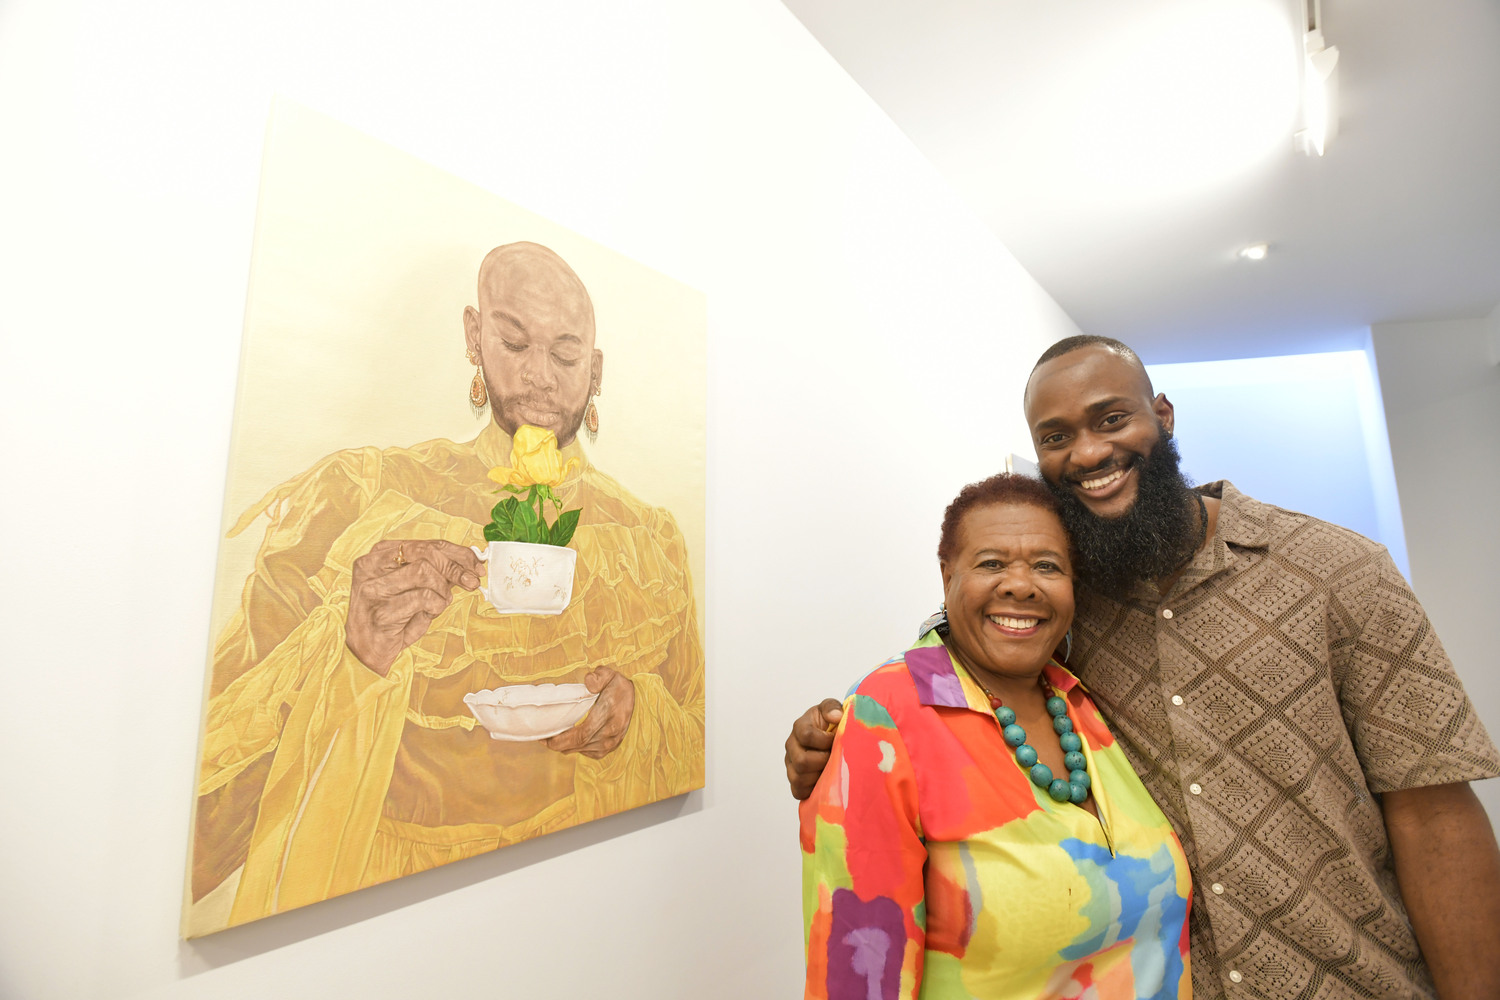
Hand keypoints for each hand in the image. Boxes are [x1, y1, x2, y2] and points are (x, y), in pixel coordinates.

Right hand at [345, 539, 482, 676]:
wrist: (369, 650)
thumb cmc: (395, 616)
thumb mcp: (417, 588)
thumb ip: (437, 572)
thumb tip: (472, 563)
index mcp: (380, 554)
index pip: (426, 544)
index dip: (457, 553)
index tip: (477, 564)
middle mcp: (371, 566)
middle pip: (427, 554)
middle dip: (455, 568)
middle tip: (471, 582)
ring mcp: (373, 588)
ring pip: (424, 572)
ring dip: (442, 589)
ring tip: (439, 603)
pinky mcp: (380, 611)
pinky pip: (423, 598)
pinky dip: (435, 605)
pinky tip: (429, 612)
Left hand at [546, 667, 634, 758]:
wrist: (639, 701)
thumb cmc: (620, 688)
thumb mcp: (610, 675)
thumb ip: (598, 677)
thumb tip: (588, 683)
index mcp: (609, 717)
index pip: (581, 734)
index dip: (561, 739)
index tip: (545, 736)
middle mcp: (609, 734)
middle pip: (577, 745)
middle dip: (556, 744)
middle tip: (542, 737)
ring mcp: (610, 744)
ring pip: (579, 750)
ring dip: (564, 746)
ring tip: (552, 737)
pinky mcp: (609, 749)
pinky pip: (586, 752)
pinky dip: (574, 748)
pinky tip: (568, 739)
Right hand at [785, 699, 842, 799]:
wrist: (830, 736)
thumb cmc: (831, 723)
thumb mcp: (832, 708)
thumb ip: (832, 707)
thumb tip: (835, 717)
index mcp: (800, 727)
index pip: (806, 735)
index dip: (824, 740)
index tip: (835, 740)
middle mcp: (792, 746)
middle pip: (802, 761)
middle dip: (823, 761)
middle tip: (835, 758)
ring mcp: (791, 764)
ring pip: (799, 778)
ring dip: (818, 776)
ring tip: (830, 769)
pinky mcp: (795, 780)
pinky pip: (798, 791)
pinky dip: (812, 790)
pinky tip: (823, 782)